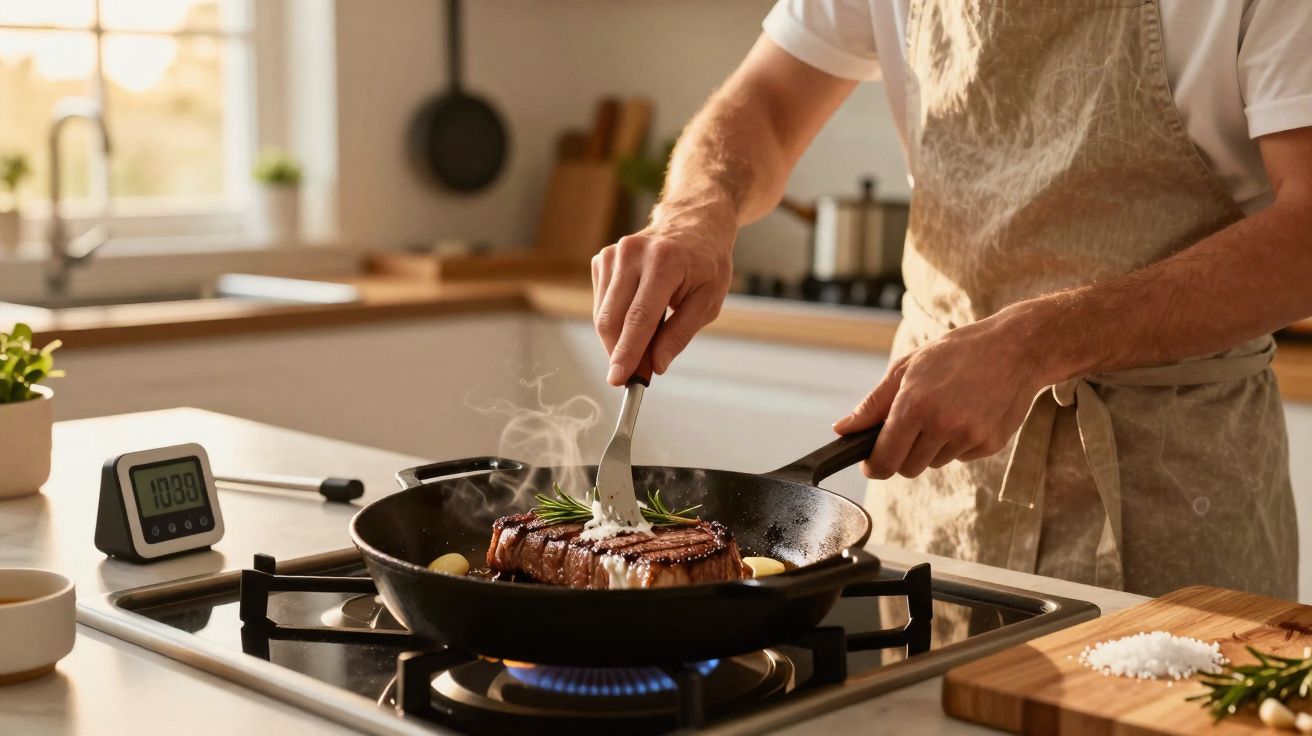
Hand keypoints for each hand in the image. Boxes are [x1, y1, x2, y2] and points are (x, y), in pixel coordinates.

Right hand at [592, 201, 735, 385]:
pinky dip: (616, 321)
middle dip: (619, 353)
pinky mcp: (602, 259)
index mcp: (664, 262)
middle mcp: (633, 253)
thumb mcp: (708, 301)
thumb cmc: (705, 263)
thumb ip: (680, 334)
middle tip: (635, 376)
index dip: (627, 352)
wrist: (693, 223)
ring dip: (618, 339)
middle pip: (613, 318)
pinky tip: (637, 315)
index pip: (639, 317)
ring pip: (603, 315)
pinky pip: (601, 304)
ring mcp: (613, 254)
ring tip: (645, 342)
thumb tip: (655, 365)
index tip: (618, 379)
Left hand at [832, 309, 1057, 478]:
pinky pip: (961, 457)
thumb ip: (873, 404)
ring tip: (947, 410)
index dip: (873, 465)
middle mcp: (942, 425)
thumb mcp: (907, 368)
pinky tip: (969, 413)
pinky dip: (959, 443)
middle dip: (903, 454)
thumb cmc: (955, 353)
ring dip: (932, 446)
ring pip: (934, 463)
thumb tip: (841, 430)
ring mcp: (970, 437)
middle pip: (907, 468)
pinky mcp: (991, 444)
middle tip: (913, 426)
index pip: (884, 460)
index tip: (871, 461)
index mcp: (914, 405)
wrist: (1016, 348)